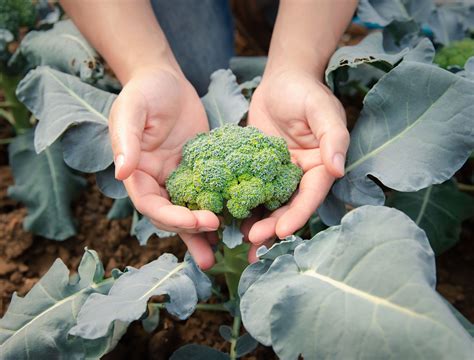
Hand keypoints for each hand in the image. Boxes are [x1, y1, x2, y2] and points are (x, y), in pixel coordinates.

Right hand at [109, 67, 218, 268]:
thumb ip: (126, 141)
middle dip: (190, 230)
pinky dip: (216, 209)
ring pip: (187, 212)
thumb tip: (121, 173)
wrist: (166, 80)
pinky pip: (207, 194)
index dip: (171, 217)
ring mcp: (177, 178)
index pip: (150, 204)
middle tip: (214, 240)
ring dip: (200, 234)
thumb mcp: (132, 110)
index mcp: (136, 172)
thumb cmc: (145, 91)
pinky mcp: (199, 171)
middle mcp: (156, 181)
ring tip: (217, 256)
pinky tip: (232, 223)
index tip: (197, 221)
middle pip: (169, 216)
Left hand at [244, 69, 349, 260]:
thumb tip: (337, 170)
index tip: (282, 232)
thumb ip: (332, 138)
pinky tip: (228, 218)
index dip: (298, 215)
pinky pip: (250, 189)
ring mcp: (277, 174)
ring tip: (241, 242)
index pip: (310, 195)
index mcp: (320, 166)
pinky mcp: (257, 169)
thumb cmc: (305, 91)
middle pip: (288, 206)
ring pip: (268, 204)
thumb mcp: (322, 110)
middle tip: (254, 241)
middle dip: (273, 226)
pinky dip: (241, 204)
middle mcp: (300, 175)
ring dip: (257, 223)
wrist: (281, 80)